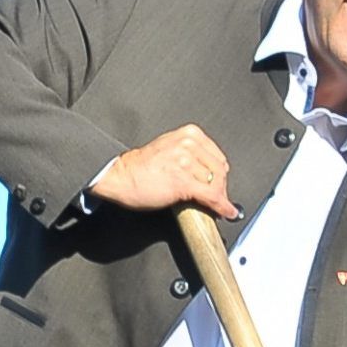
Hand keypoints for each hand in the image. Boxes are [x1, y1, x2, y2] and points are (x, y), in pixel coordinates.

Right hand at [93, 123, 237, 221]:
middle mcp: (189, 145)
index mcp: (189, 134)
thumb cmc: (140, 166)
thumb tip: (211, 173)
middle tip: (216, 199)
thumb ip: (192, 155)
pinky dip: (221, 207)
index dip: (220, 175)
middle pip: (219, 170)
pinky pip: (211, 196)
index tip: (219, 184)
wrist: (120, 177)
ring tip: (213, 206)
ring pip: (216, 184)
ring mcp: (186, 162)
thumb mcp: (170, 149)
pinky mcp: (183, 182)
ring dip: (218, 198)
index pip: (218, 157)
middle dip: (220, 187)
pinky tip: (226, 212)